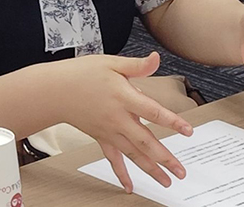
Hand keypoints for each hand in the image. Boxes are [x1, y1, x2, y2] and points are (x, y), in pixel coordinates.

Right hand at [50, 52, 193, 192]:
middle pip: (145, 141)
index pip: (153, 112)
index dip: (172, 121)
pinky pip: (112, 158)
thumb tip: (156, 59)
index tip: (188, 131)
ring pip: (133, 154)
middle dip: (165, 158)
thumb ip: (137, 65)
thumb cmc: (81, 74)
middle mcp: (117, 118)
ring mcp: (109, 131)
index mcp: (123, 97)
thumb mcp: (111, 63)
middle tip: (180, 171)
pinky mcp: (101, 138)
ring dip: (150, 169)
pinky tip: (129, 185)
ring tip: (166, 181)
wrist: (55, 90)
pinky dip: (121, 174)